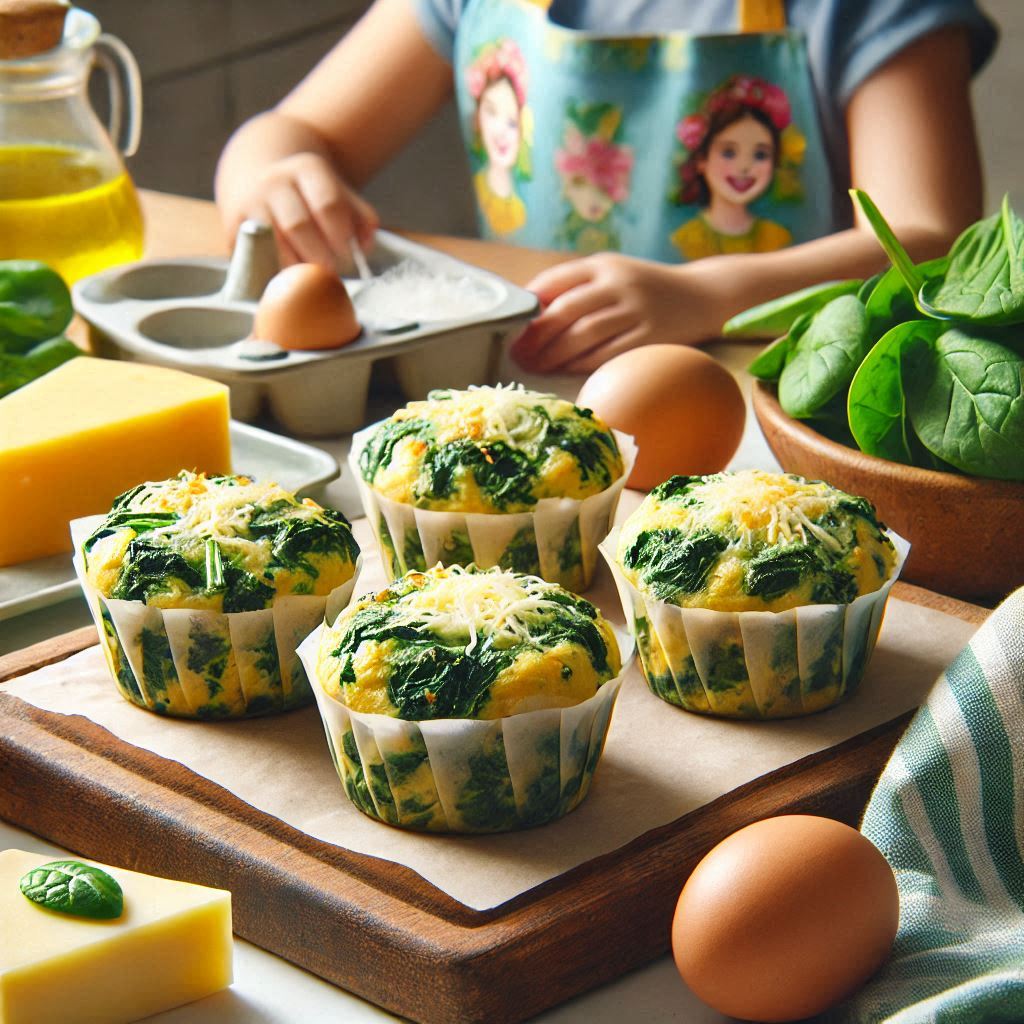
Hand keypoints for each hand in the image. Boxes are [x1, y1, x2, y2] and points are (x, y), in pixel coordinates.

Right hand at [223, 152, 378, 267]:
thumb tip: (365, 246)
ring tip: (309, 278)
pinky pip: (254, 255)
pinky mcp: (233, 227)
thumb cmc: (309, 196)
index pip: (327, 204)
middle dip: (319, 255)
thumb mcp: (338, 193)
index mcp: (306, 169)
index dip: (341, 236)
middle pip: (298, 225)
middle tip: (330, 272)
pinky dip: (272, 270)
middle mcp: (274, 181)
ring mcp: (250, 203)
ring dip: (294, 266)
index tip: (348, 256)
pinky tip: (286, 278)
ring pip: (272, 242)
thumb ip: (361, 218)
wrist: (256, 176)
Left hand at [509, 253, 724, 373]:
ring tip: (536, 366)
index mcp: (603, 265)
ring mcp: (635, 311)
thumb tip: (531, 313)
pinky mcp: (649, 337)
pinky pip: (606, 354)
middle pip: (565, 311)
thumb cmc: (645, 290)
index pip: (555, 281)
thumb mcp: (613, 274)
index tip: (512, 324)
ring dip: (553, 354)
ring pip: (583, 335)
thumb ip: (577, 288)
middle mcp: (618, 284)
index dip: (529, 305)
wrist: (701, 295)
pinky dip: (580, 364)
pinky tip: (565, 369)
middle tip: (518, 353)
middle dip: (536, 335)